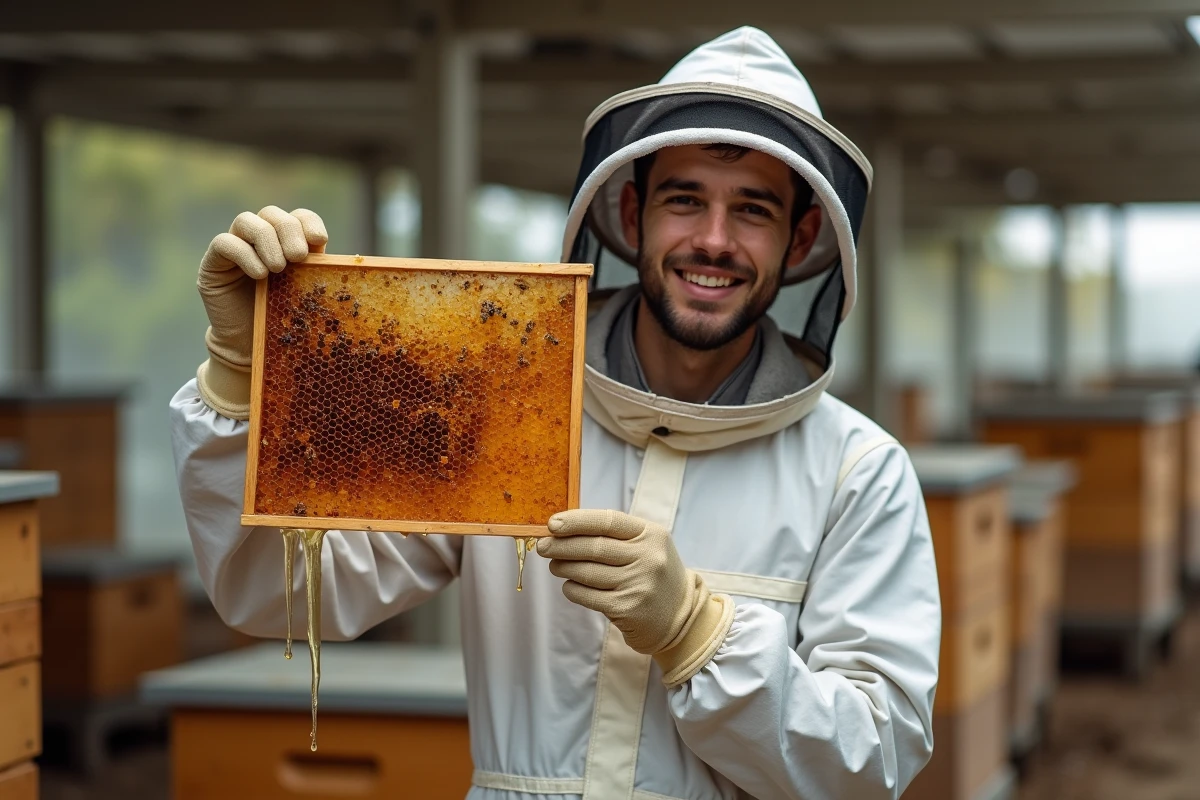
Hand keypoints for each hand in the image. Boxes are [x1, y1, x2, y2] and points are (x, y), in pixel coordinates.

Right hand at [196, 206, 327, 418]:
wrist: (251, 349)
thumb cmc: (284, 322)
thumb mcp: (307, 295)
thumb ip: (320, 274)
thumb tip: (357, 260)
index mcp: (287, 243)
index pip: (298, 216)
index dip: (308, 222)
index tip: (320, 240)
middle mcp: (260, 240)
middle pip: (272, 214)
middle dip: (288, 230)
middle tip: (298, 257)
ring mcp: (235, 248)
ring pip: (246, 221)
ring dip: (266, 241)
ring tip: (278, 268)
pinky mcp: (214, 263)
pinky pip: (224, 243)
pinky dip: (244, 254)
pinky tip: (260, 275)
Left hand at [537, 509, 734, 686]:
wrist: (680, 616)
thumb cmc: (654, 574)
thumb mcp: (646, 546)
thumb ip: (613, 536)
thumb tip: (564, 530)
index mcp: (651, 534)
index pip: (608, 520)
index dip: (576, 521)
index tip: (552, 524)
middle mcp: (648, 557)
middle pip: (593, 547)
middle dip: (562, 546)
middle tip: (543, 546)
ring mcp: (638, 584)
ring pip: (587, 572)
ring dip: (564, 567)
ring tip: (555, 565)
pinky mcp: (627, 608)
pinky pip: (588, 596)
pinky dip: (573, 589)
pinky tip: (569, 585)